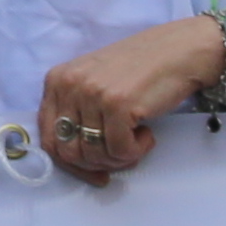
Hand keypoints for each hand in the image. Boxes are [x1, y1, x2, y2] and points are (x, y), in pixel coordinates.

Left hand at [34, 15, 225, 183]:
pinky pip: (120, 151)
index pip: (48, 139)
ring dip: (120, 158)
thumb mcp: (93, 83)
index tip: (94, 174)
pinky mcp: (117, 104)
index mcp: (56, 80)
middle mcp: (69, 85)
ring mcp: (92, 94)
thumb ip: (76, 112)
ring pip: (94, 155)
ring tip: (136, 140)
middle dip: (97, 164)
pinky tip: (146, 133)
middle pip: (69, 152)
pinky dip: (136, 151)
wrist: (177, 50)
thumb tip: (72, 160)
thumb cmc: (139, 70)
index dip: (71, 165)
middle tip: (122, 156)